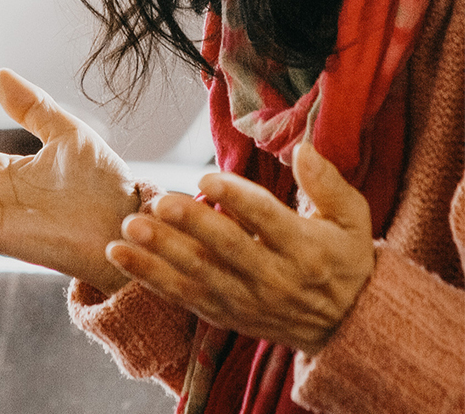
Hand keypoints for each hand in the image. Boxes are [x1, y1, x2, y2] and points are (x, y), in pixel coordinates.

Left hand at [106, 142, 374, 355]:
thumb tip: (303, 148)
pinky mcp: (224, 313)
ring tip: (128, 227)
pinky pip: (183, 296)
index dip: (237, 198)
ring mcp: (246, 300)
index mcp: (305, 248)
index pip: (267, 220)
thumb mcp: (352, 218)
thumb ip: (328, 183)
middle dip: (190, 225)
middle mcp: (274, 277)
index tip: (206, 175)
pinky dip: (149, 277)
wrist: (346, 325)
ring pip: (197, 276)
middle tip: (158, 202)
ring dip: (159, 252)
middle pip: (226, 249)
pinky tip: (119, 255)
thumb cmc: (345, 258)